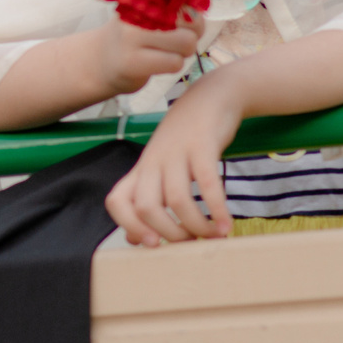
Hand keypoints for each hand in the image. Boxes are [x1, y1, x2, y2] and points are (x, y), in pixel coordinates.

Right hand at [92, 17, 199, 97]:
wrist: (100, 62)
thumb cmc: (135, 35)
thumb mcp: (152, 12)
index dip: (193, 8)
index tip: (185, 18)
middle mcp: (135, 12)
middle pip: (191, 19)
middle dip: (193, 33)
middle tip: (178, 37)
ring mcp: (130, 38)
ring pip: (186, 42)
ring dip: (184, 51)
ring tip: (169, 51)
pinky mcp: (131, 63)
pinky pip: (174, 62)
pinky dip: (174, 65)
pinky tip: (159, 63)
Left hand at [106, 68, 245, 245]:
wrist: (210, 98)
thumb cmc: (184, 141)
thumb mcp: (160, 168)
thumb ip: (146, 200)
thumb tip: (134, 240)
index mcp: (141, 171)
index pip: (117, 201)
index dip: (128, 225)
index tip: (152, 244)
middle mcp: (153, 163)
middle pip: (146, 206)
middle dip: (168, 233)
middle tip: (189, 244)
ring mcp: (176, 153)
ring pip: (177, 199)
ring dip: (196, 225)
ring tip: (214, 237)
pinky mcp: (202, 145)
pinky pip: (207, 183)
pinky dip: (217, 208)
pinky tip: (226, 224)